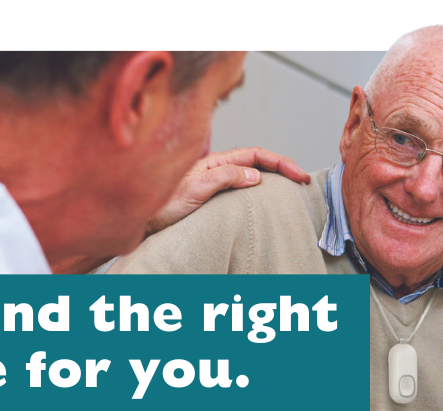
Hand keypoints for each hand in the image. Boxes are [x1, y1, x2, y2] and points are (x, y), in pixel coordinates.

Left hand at [145, 147, 310, 235]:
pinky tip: (264, 206)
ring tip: (290, 193)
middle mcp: (216, 170)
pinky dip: (259, 196)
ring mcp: (214, 185)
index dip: (281, 162)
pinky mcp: (211, 201)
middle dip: (282, 169)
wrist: (139, 223)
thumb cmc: (159, 206)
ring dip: (273, 182)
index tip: (300, 175)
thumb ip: (224, 178)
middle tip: (303, 182)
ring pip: (251, 177)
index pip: (256, 154)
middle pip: (257, 163)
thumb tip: (256, 175)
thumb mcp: (195, 189)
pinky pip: (242, 193)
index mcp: (215, 162)